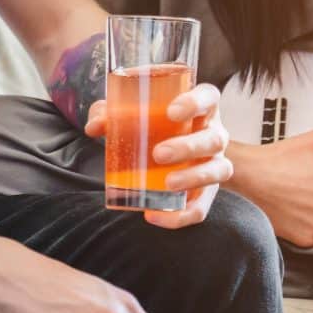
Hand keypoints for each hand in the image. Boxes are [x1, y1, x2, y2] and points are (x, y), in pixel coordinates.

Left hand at [83, 83, 232, 229]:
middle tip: (159, 154)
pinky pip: (202, 207)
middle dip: (188, 147)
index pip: (208, 97)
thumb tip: (94, 127)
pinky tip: (154, 215)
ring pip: (218, 171)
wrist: (181, 152)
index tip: (172, 111)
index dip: (195, 102)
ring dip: (193, 178)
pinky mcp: (207, 192)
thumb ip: (111, 113)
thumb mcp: (132, 112)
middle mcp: (214, 134)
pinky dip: (180, 215)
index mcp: (201, 107)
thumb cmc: (155, 124)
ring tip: (167, 184)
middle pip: (214, 139)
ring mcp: (214, 164)